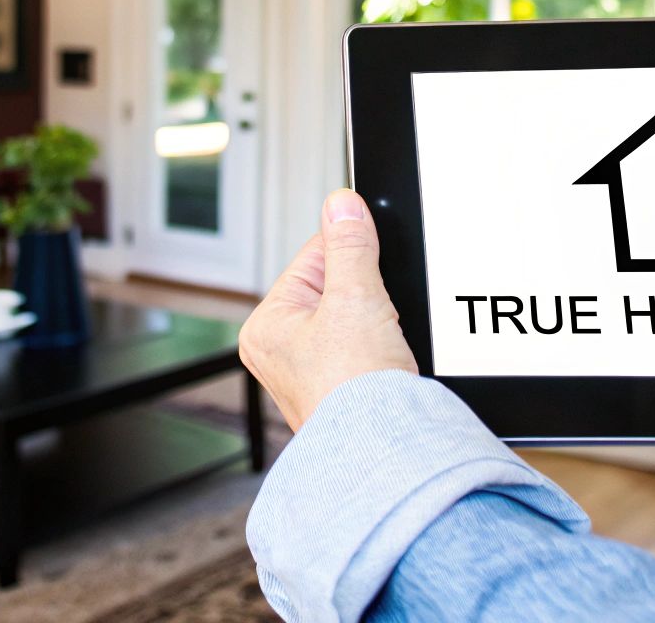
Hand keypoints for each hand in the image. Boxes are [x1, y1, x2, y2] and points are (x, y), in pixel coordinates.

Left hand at [239, 189, 418, 430]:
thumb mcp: (355, 298)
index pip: (314, 258)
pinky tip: (386, 366)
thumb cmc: (356, 391)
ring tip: (379, 349)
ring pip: (356, 318)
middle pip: (337, 288)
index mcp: (266, 325)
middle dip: (367, 297)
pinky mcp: (341, 390)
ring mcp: (311, 373)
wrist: (387, 451)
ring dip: (377, 324)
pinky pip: (366, 348)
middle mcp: (280, 351)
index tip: (370, 276)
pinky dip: (382, 349)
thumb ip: (350, 245)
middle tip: (374, 324)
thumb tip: (342, 203)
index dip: (352, 258)